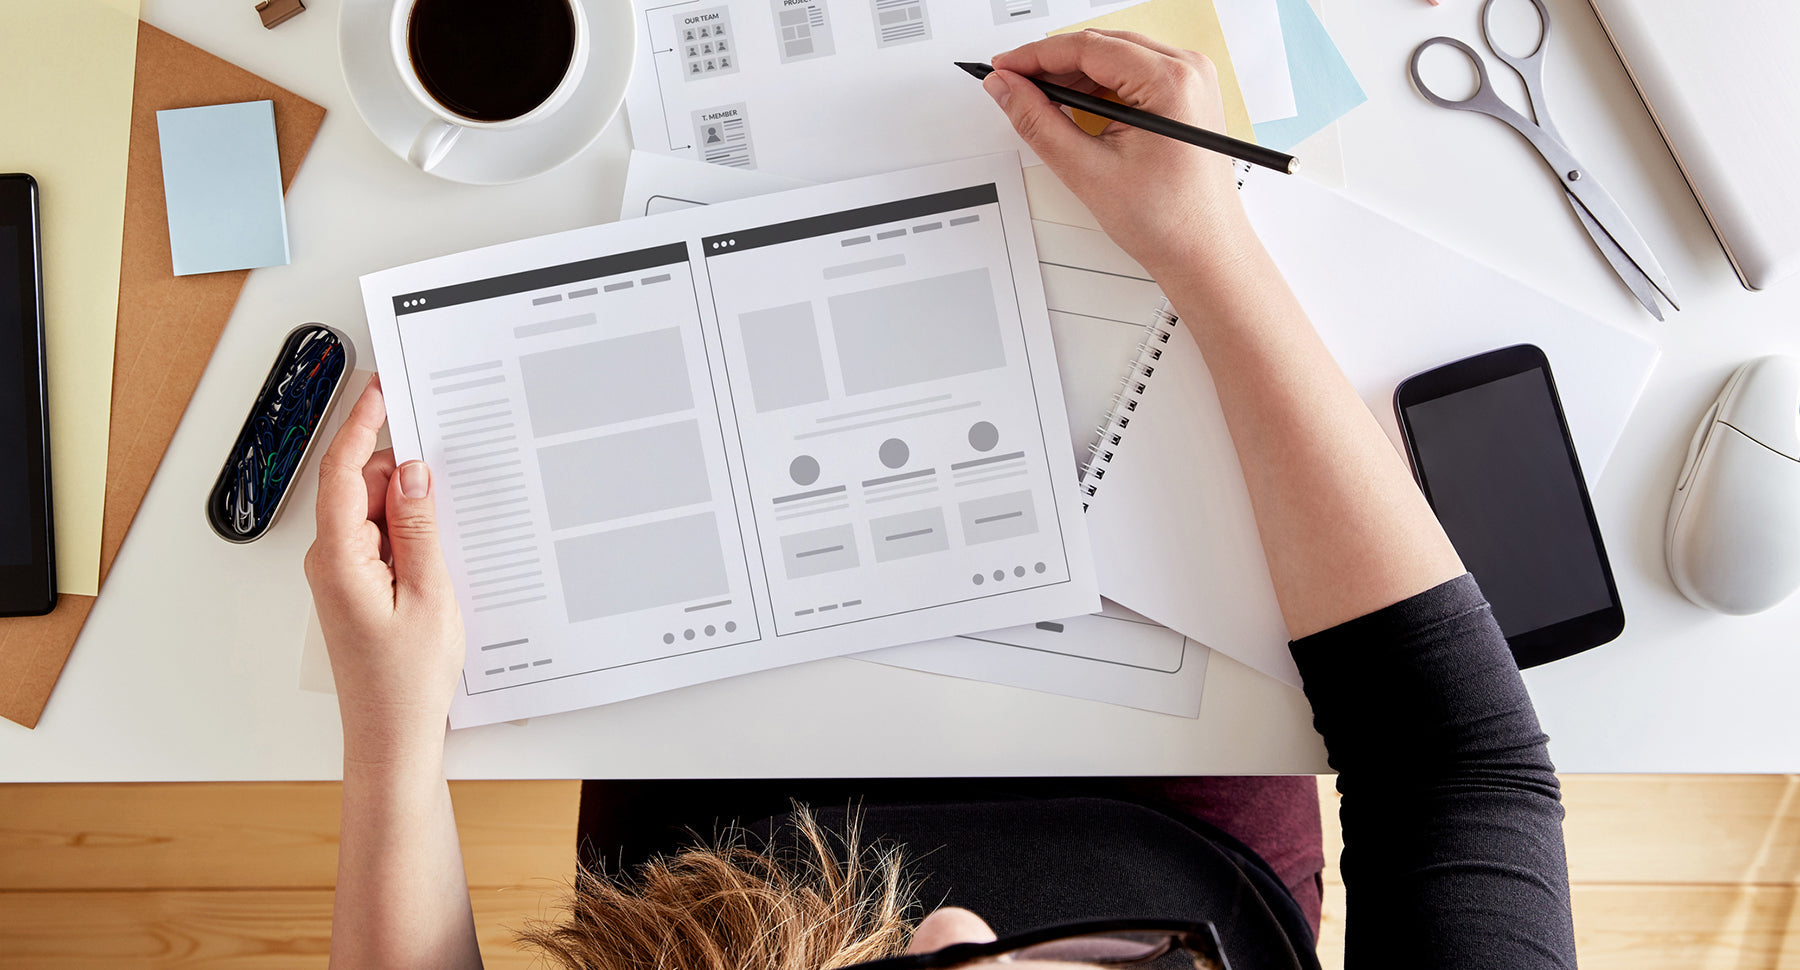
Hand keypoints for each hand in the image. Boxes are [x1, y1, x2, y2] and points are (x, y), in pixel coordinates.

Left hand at [303, 376, 463, 763]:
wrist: (392, 737)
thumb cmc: (406, 681)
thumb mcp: (430, 596)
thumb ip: (419, 528)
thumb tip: (409, 472)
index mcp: (340, 559)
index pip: (342, 471)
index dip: (361, 424)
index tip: (382, 389)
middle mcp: (332, 561)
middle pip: (360, 487)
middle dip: (400, 469)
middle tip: (449, 457)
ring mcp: (343, 574)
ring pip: (374, 513)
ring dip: (410, 506)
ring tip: (455, 522)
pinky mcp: (358, 587)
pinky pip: (382, 540)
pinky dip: (410, 532)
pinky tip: (444, 545)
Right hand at [985, 30, 1255, 286]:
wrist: (1204, 253)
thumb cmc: (1169, 221)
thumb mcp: (1087, 169)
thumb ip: (1038, 121)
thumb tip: (1007, 89)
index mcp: (1171, 82)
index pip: (1087, 47)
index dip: (1035, 55)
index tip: (1004, 67)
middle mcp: (1189, 71)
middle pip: (1103, 45)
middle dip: (1053, 63)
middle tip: (1013, 84)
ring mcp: (1192, 82)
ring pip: (1117, 56)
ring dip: (1076, 74)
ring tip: (1041, 101)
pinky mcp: (1188, 97)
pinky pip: (1135, 74)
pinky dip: (1101, 86)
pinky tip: (1077, 107)